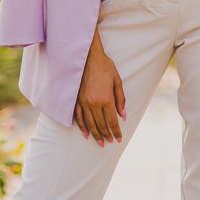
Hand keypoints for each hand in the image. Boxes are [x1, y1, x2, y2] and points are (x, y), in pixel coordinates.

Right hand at [74, 28, 125, 146]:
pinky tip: (86, 134)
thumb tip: (123, 116)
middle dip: (107, 135)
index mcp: (106, 98)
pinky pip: (78, 117)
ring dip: (96, 135)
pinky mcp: (76, 100)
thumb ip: (120, 100)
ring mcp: (83, 102)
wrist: (88, 56)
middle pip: (101, 125)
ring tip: (100, 143)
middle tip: (111, 142)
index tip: (119, 138)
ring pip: (89, 124)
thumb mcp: (117, 81)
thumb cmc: (105, 67)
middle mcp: (94, 103)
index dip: (116, 131)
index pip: (112, 121)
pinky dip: (82, 127)